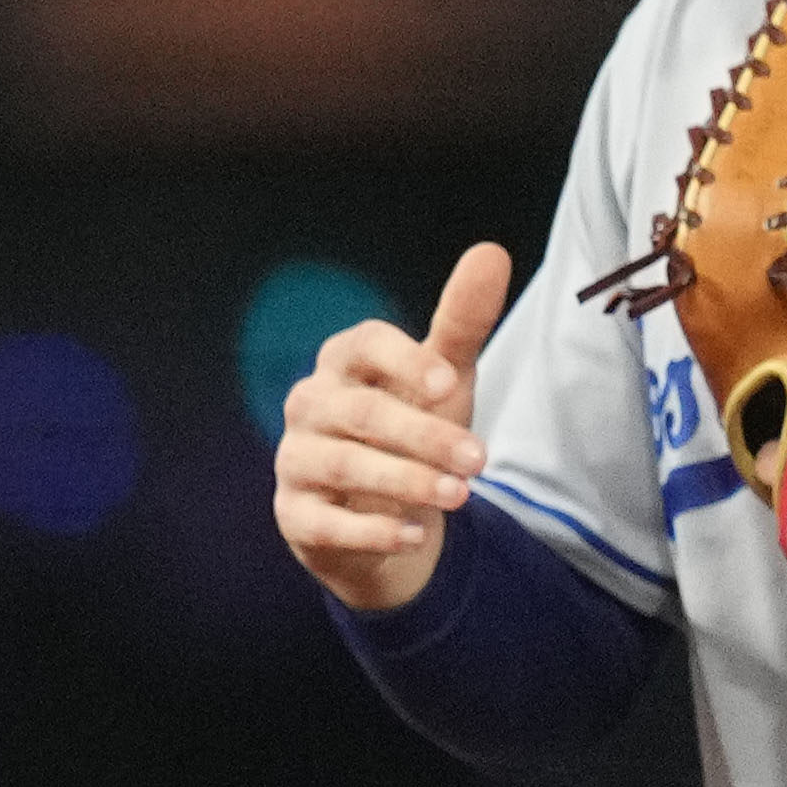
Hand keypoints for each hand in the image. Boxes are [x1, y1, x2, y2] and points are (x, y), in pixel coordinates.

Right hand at [273, 239, 511, 613]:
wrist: (384, 517)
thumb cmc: (412, 432)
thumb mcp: (443, 379)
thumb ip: (462, 320)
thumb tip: (491, 251)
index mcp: (342, 362)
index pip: (363, 344)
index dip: (403, 361)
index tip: (448, 383)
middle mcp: (309, 405)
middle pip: (360, 412)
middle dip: (423, 436)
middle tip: (479, 460)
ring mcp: (295, 461)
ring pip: (342, 466)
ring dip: (404, 481)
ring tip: (459, 496)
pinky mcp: (294, 516)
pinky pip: (325, 523)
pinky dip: (371, 531)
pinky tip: (414, 534)